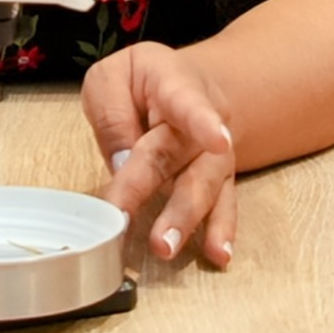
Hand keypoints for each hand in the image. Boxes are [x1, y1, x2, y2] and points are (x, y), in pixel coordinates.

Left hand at [82, 42, 237, 267]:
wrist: (184, 82)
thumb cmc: (140, 82)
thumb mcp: (110, 78)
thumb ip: (112, 113)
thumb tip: (122, 162)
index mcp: (176, 83)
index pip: (188, 101)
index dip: (203, 120)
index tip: (218, 139)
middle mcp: (206, 118)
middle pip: (184, 158)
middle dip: (170, 197)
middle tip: (156, 234)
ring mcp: (215, 151)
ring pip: (206, 186)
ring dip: (188, 220)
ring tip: (168, 247)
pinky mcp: (218, 178)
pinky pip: (223, 204)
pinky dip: (221, 230)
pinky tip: (218, 254)